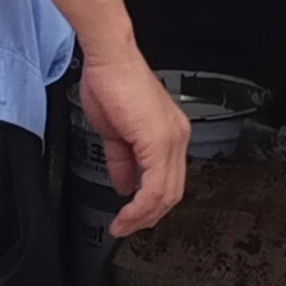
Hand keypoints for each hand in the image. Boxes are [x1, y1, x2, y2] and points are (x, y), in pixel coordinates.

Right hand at [81, 47, 193, 238]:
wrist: (109, 58)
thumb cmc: (110, 82)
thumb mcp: (115, 131)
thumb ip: (122, 161)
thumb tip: (123, 184)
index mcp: (169, 134)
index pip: (168, 181)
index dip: (150, 204)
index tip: (130, 217)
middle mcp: (176, 137)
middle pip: (171, 192)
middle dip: (147, 216)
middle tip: (127, 228)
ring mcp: (171, 139)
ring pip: (166, 193)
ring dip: (143, 216)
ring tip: (124, 226)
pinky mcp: (159, 140)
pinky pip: (154, 185)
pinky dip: (140, 205)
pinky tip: (126, 212)